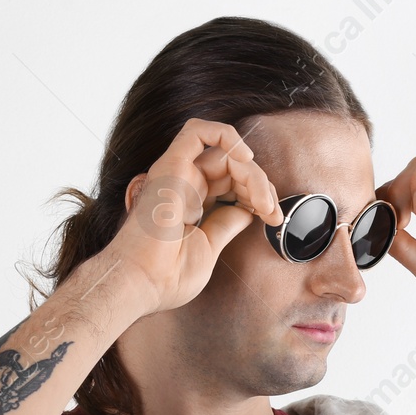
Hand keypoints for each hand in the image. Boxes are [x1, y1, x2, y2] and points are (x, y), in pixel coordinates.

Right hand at [103, 118, 286, 316]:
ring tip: (265, 203)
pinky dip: (227, 136)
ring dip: (254, 174)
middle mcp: (183, 183)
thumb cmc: (167, 275)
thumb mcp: (210, 246)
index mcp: (191, 202)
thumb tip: (247, 209)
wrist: (142, 282)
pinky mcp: (172, 165)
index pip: (232, 182)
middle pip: (232, 167)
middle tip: (273, 213)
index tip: (273, 219)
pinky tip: (245, 159)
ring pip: (225, 153)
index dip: (258, 195)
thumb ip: (227, 222)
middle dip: (262, 185)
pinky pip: (198, 131)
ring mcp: (177, 173)